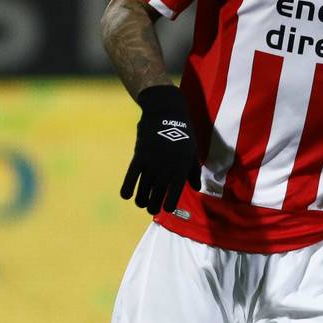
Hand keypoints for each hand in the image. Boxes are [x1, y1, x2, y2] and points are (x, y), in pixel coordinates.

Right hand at [120, 85, 200, 214]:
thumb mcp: (193, 151)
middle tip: (150, 209)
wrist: (166, 113)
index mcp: (182, 167)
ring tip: (141, 203)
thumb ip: (193, 172)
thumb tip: (196, 188)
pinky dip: (127, 187)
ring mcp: (152, 162)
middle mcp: (167, 167)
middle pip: (157, 192)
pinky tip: (126, 195)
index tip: (166, 210)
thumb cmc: (183, 133)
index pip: (175, 191)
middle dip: (153, 204)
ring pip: (144, 188)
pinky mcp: (139, 156)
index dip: (170, 203)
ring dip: (141, 199)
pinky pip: (131, 176)